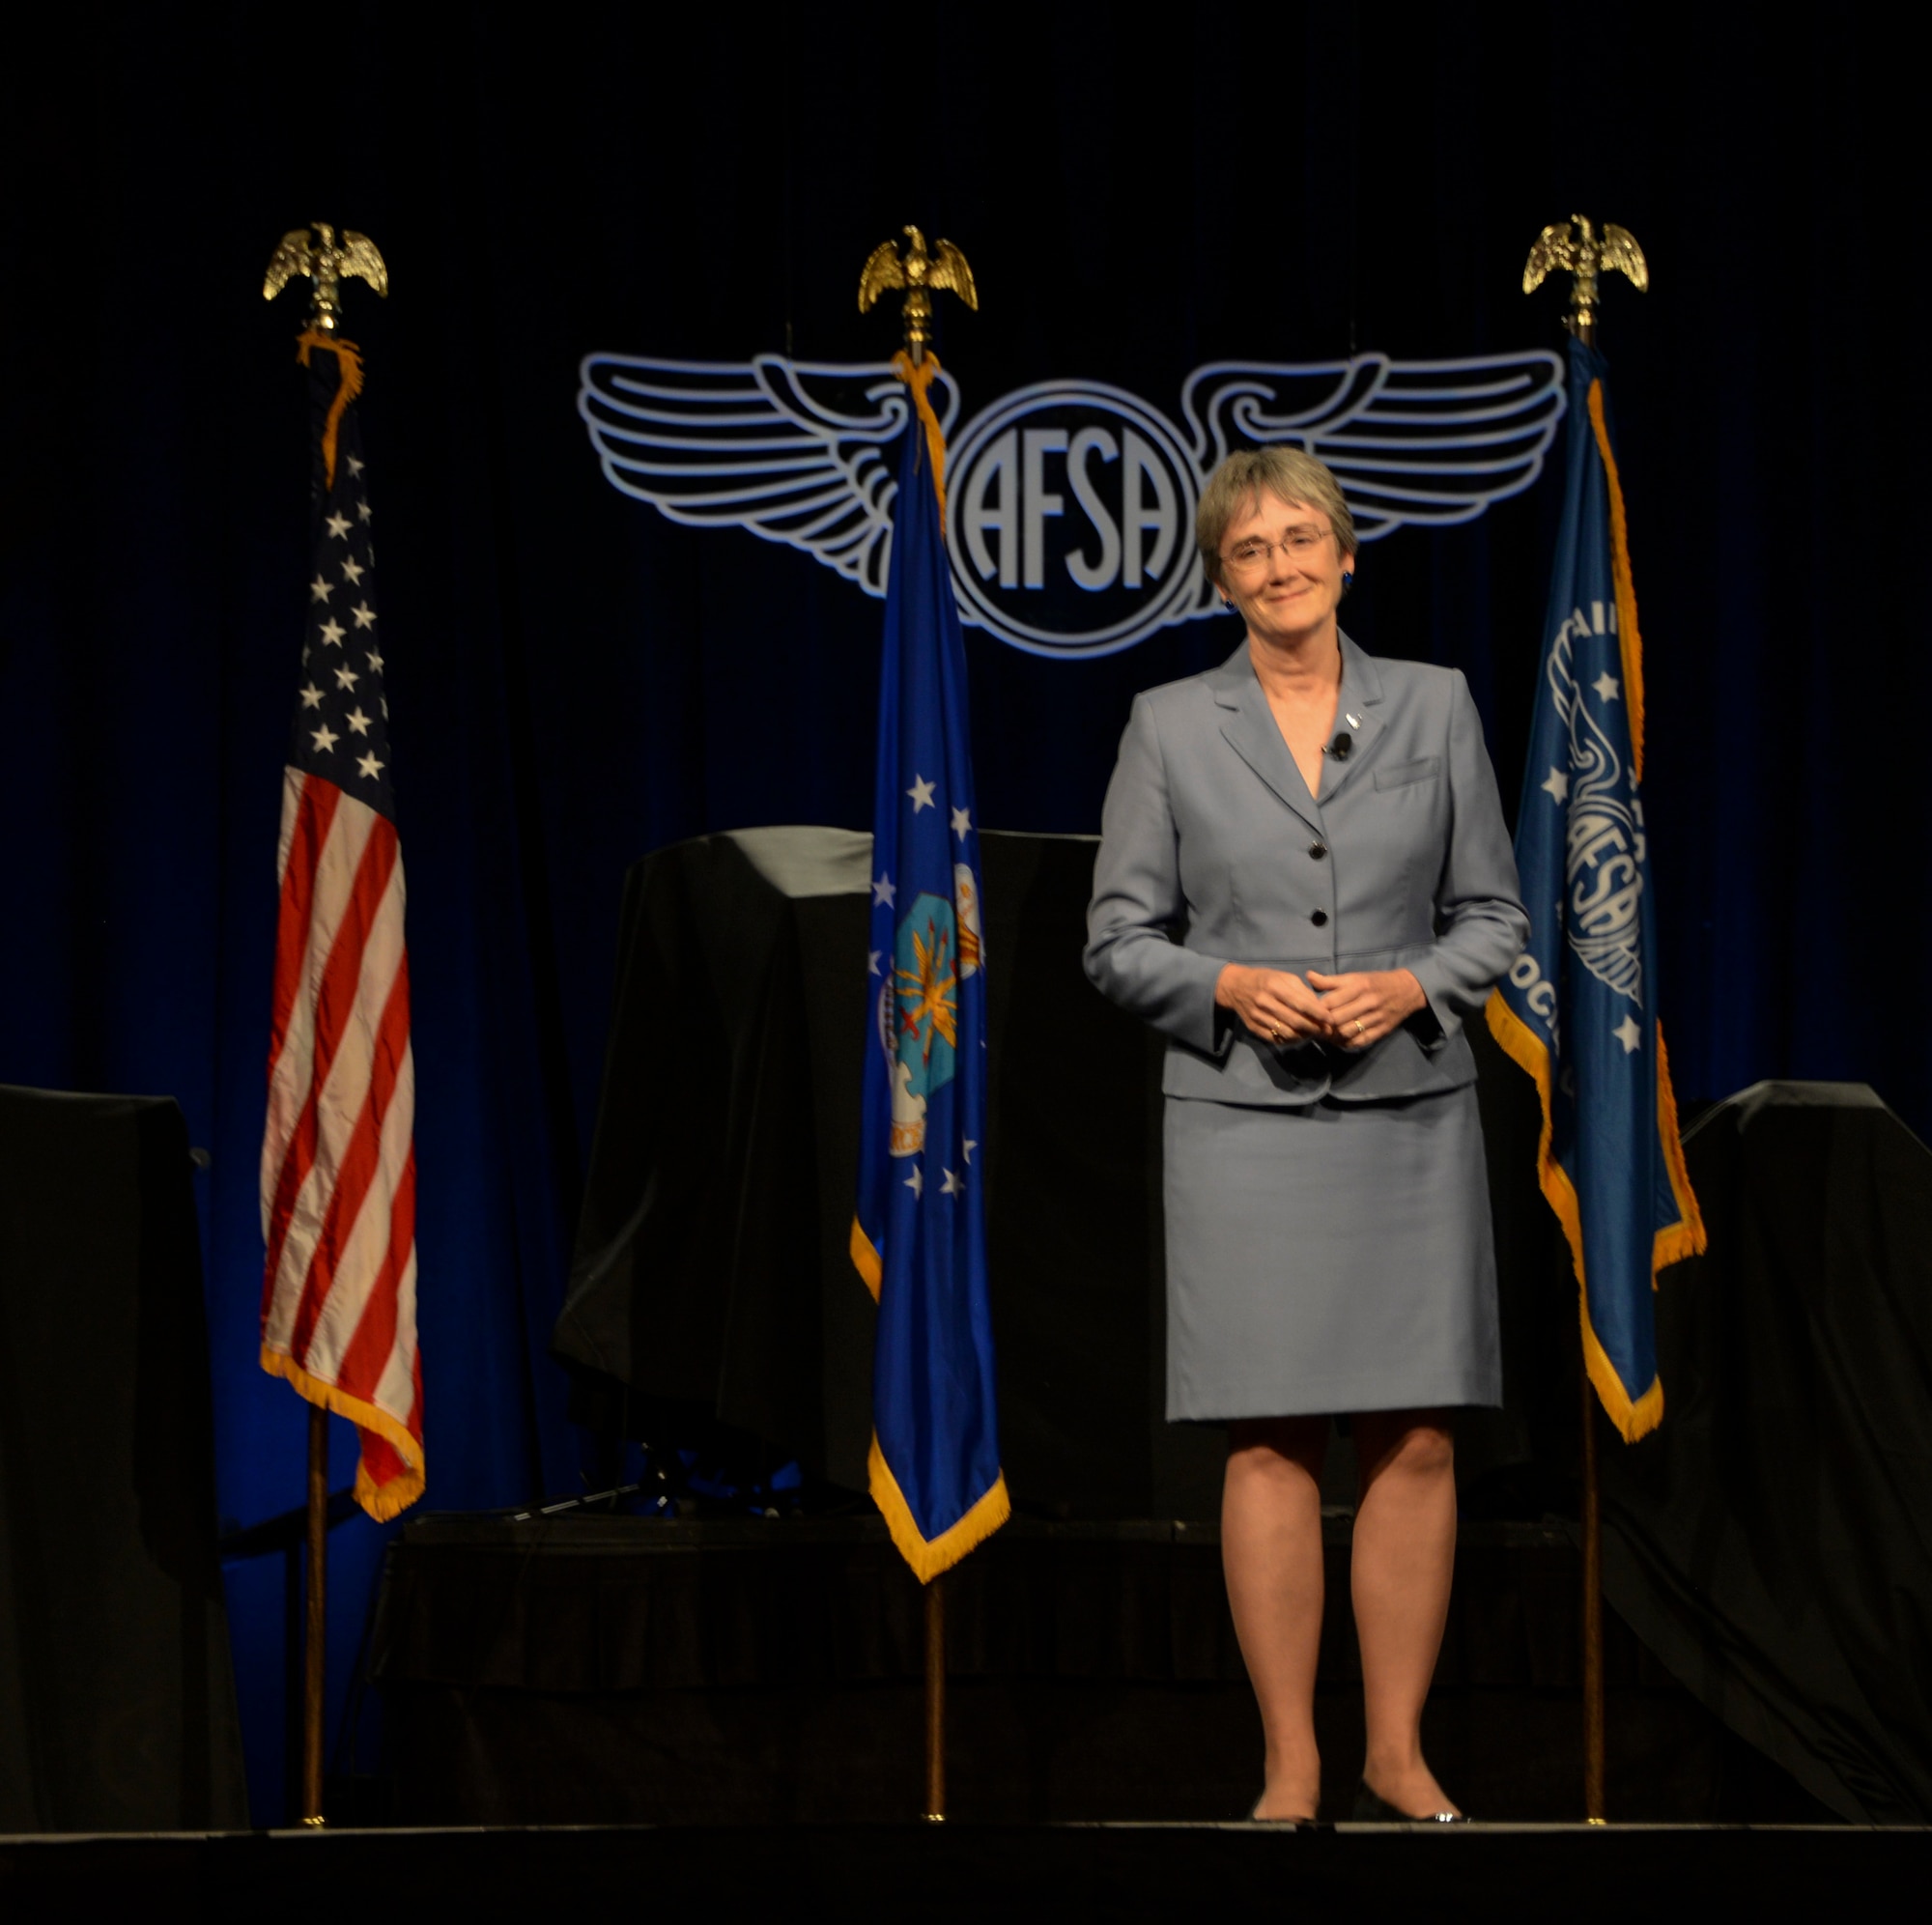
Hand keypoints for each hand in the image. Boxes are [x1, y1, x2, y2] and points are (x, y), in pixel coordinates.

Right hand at [1215, 964, 1334, 1044]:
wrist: (1236, 987)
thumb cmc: (1266, 980)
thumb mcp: (1284, 977)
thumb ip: (1302, 992)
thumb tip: (1321, 1008)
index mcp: (1274, 986)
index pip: (1301, 1004)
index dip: (1318, 1014)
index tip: (1331, 1020)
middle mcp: (1264, 1002)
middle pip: (1295, 1021)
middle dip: (1314, 1028)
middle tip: (1326, 1030)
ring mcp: (1257, 1017)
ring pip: (1287, 1033)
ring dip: (1304, 1036)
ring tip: (1313, 1033)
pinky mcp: (1253, 1028)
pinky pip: (1276, 1039)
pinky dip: (1291, 1040)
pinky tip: (1298, 1036)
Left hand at [1306, 969, 1426, 1048]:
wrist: (1408, 990)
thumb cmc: (1376, 982)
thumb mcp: (1355, 977)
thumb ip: (1331, 980)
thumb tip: (1309, 976)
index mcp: (1359, 986)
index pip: (1331, 1001)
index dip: (1316, 1009)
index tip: (1309, 1012)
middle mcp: (1368, 1002)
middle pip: (1337, 1019)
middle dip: (1322, 1024)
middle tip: (1314, 1026)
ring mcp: (1376, 1018)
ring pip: (1347, 1032)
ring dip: (1332, 1036)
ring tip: (1324, 1034)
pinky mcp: (1382, 1030)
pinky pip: (1360, 1041)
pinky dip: (1346, 1043)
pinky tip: (1339, 1040)